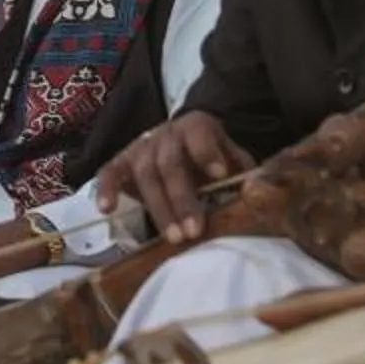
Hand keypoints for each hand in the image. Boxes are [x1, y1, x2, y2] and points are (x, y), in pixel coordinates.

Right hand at [95, 111, 255, 245]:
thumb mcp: (231, 157)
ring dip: (158, 208)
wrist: (182, 143)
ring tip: (173, 238)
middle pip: (170, 164)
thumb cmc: (211, 158)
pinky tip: (107, 209)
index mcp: (196, 126)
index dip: (208, 153)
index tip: (221, 176)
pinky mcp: (120, 162)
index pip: (199, 134)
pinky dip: (106, 189)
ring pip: (145, 175)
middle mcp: (165, 134)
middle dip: (183, 198)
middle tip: (195, 230)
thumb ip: (242, 170)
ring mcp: (140, 147)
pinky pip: (109, 173)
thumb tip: (258, 190)